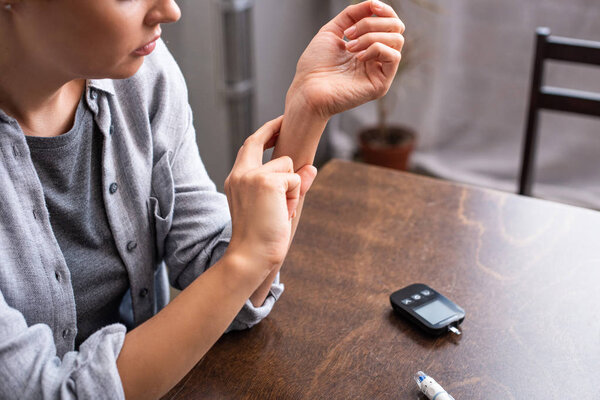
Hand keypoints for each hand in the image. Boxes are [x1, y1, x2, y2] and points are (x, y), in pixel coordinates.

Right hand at [224, 116, 317, 274]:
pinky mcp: (267, 182)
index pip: (250, 145)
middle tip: (287, 124)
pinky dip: (294, 197)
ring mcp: (252, 176)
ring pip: (287, 166)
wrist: (251, 256)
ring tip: (281, 210)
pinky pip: (295, 180)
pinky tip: (283, 212)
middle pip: (262, 142)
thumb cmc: (260, 238)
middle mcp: (240, 173)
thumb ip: (290, 185)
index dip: (265, 133)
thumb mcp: (275, 207)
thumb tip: (311, 168)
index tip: (278, 123)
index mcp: (236, 179)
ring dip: (292, 188)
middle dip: (276, 131)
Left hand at [287, 0, 404, 119]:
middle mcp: (376, 58)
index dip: (384, 10)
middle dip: (373, 22)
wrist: (307, 89)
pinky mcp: (381, 84)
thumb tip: (372, 4)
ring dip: (371, 36)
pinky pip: (393, 56)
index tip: (371, 5)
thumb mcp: (332, 31)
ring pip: (396, 40)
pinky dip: (376, 49)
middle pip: (396, 28)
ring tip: (350, 47)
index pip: (390, 23)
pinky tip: (358, 57)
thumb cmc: (314, 66)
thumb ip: (352, 15)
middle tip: (350, 33)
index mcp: (367, 46)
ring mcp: (380, 71)